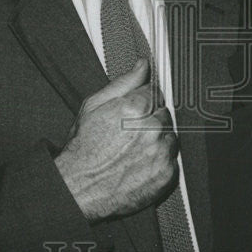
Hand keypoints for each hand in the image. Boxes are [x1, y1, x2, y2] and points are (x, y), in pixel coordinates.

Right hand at [55, 59, 177, 220]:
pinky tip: (140, 164)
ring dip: (158, 140)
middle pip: (165, 113)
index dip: (143, 102)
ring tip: (134, 151)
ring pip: (171, 136)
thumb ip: (124, 82)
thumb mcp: (94, 106)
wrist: (78, 187)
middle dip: (151, 120)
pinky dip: (160, 161)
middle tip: (130, 134)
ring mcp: (161, 152)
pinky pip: (173, 159)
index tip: (134, 112)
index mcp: (136, 108)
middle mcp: (152, 128)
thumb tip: (143, 64)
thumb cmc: (83, 148)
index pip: (155, 92)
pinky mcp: (166, 174)